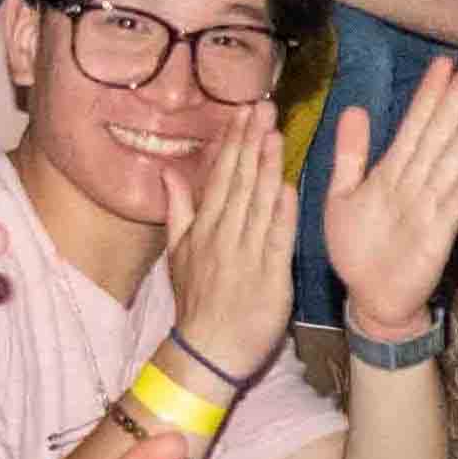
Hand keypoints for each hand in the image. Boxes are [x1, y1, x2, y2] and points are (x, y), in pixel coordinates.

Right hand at [159, 100, 296, 394]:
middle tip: (263, 108)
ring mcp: (246, 255)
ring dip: (268, 167)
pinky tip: (288, 187)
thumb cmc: (197, 302)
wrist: (208, 350)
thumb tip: (169, 171)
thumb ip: (177, 209)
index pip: (220, 176)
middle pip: (239, 182)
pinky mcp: (269, 276)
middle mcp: (223, 236)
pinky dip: (282, 213)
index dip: (232, 143)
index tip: (242, 113)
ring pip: (258, 204)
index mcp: (203, 228)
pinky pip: (276, 239)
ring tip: (276, 133)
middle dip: (251, 143)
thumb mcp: (178, 253)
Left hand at [316, 54, 457, 335]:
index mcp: (391, 172)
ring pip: (450, 162)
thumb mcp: (341, 195)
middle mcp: (414, 184)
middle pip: (437, 135)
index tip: (443, 64)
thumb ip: (350, 155)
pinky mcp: (438, 236)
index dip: (428, 96)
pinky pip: (454, 205)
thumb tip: (355, 108)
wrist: (369, 298)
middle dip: (456, 101)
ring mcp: (429, 209)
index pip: (413, 126)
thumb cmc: (357, 248)